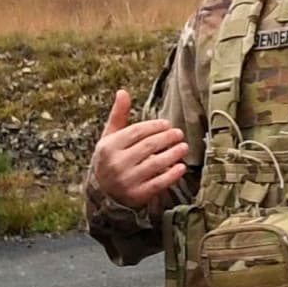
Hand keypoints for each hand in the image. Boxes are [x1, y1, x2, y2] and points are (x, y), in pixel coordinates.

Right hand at [88, 88, 189, 209]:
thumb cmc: (110, 159)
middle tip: (179, 133)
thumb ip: (118, 116)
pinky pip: (158, 183)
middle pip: (148, 146)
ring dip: (172, 154)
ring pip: (155, 164)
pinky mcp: (137, 194)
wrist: (103, 193)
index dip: (154, 126)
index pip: (137, 132)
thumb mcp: (109, 137)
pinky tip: (181, 167)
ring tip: (184, 147)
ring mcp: (127, 180)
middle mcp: (116, 163)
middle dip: (166, 138)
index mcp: (109, 146)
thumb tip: (122, 91)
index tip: (167, 124)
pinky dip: (171, 175)